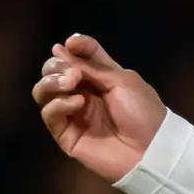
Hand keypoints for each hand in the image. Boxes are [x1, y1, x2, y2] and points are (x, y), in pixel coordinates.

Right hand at [32, 33, 170, 181]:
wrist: (150, 149)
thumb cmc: (143, 112)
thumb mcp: (121, 80)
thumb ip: (91, 66)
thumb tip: (58, 49)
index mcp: (100, 77)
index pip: (78, 55)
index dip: (73, 46)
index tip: (71, 44)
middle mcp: (82, 92)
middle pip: (53, 71)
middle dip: (57, 65)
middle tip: (73, 73)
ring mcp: (72, 114)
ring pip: (43, 91)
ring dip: (52, 82)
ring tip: (71, 83)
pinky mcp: (66, 134)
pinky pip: (50, 114)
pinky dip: (59, 104)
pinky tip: (78, 103)